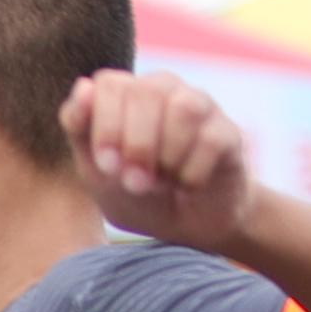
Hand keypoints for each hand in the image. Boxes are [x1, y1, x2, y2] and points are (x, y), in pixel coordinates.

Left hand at [59, 69, 257, 250]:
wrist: (185, 228)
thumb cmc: (136, 194)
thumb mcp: (97, 172)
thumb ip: (82, 131)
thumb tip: (83, 88)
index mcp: (126, 95)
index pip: (109, 84)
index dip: (105, 125)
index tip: (107, 166)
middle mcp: (164, 89)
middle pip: (146, 92)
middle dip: (137, 145)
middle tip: (136, 182)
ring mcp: (200, 106)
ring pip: (184, 108)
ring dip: (167, 156)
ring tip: (164, 181)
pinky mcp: (228, 132)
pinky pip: (211, 140)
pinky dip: (193, 174)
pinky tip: (188, 186)